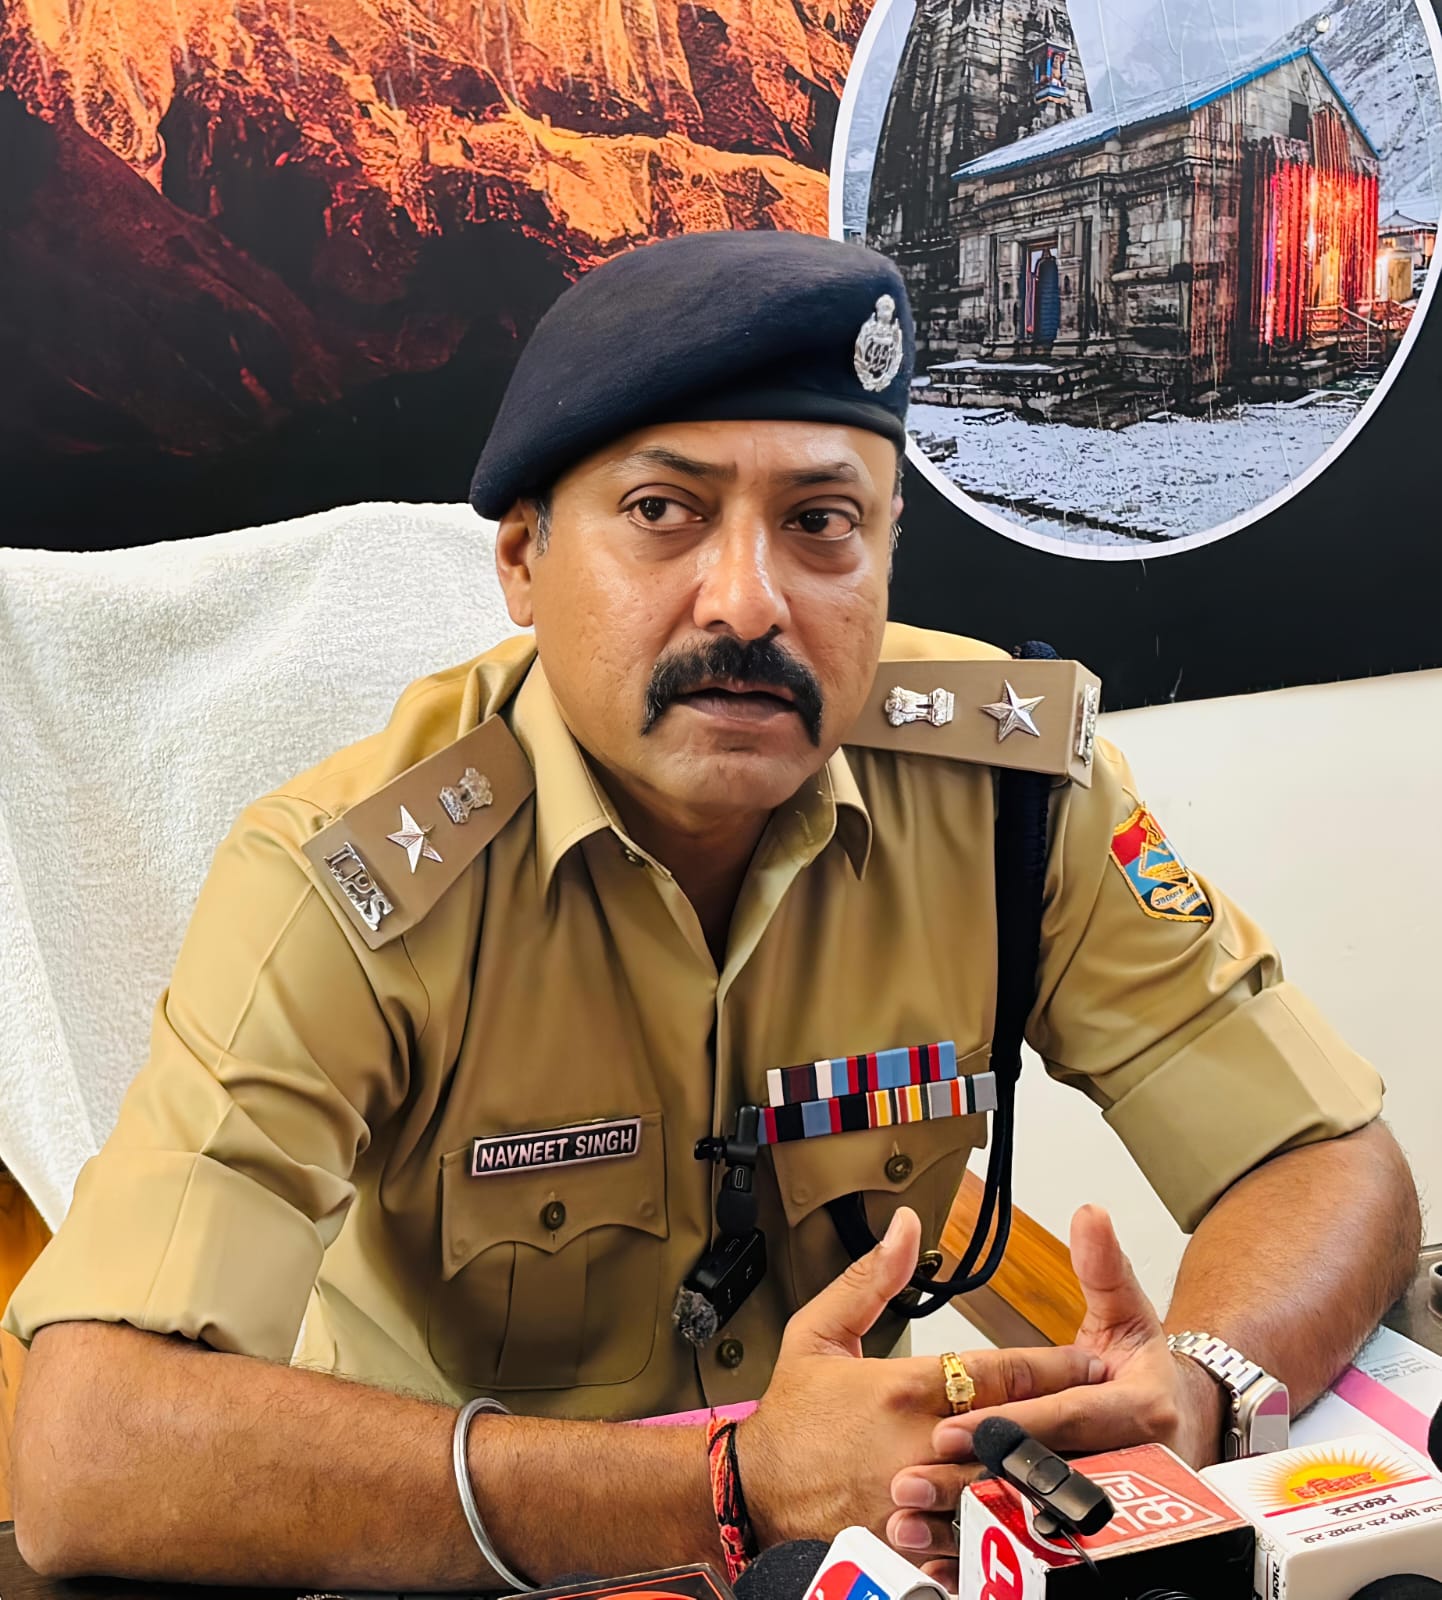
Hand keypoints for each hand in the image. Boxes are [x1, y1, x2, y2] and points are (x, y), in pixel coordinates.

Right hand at [739, 1208, 1102, 1549]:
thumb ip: (869, 1278)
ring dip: (1042, 1471)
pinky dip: (1004, 1524)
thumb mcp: (818, 1332)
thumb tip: (905, 1227)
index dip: (1049, 1366)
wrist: (754, 1489)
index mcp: (900, 1388)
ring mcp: (916, 1497)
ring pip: (1000, 1483)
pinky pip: (972, 1532)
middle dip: (1062, 1417)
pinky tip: (1036, 1514)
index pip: (995, 1373)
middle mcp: (916, 1443)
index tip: (1086, 1361)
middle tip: (1106, 1407)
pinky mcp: (911, 1538)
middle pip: (1011, 1428)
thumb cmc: (791, 1414)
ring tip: (1090, 1460)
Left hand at [913, 1206, 1224, 1552]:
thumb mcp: (1131, 1314)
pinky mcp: (1092, 1542)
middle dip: (973, 1481)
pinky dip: (985, 1559)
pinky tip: (934, 1555)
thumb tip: (1090, 1215)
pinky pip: (1035, 1558)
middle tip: (909, 1480)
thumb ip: (1104, 1267)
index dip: (1008, 1425)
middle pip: (1040, 1481)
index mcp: (1135, 1412)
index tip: (951, 1424)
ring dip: (967, 1525)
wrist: (1188, 1430)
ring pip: (1032, 1526)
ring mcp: (1111, 1513)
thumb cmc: (1146, 1374)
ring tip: (907, 1518)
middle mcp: (1127, 1468)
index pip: (1064, 1419)